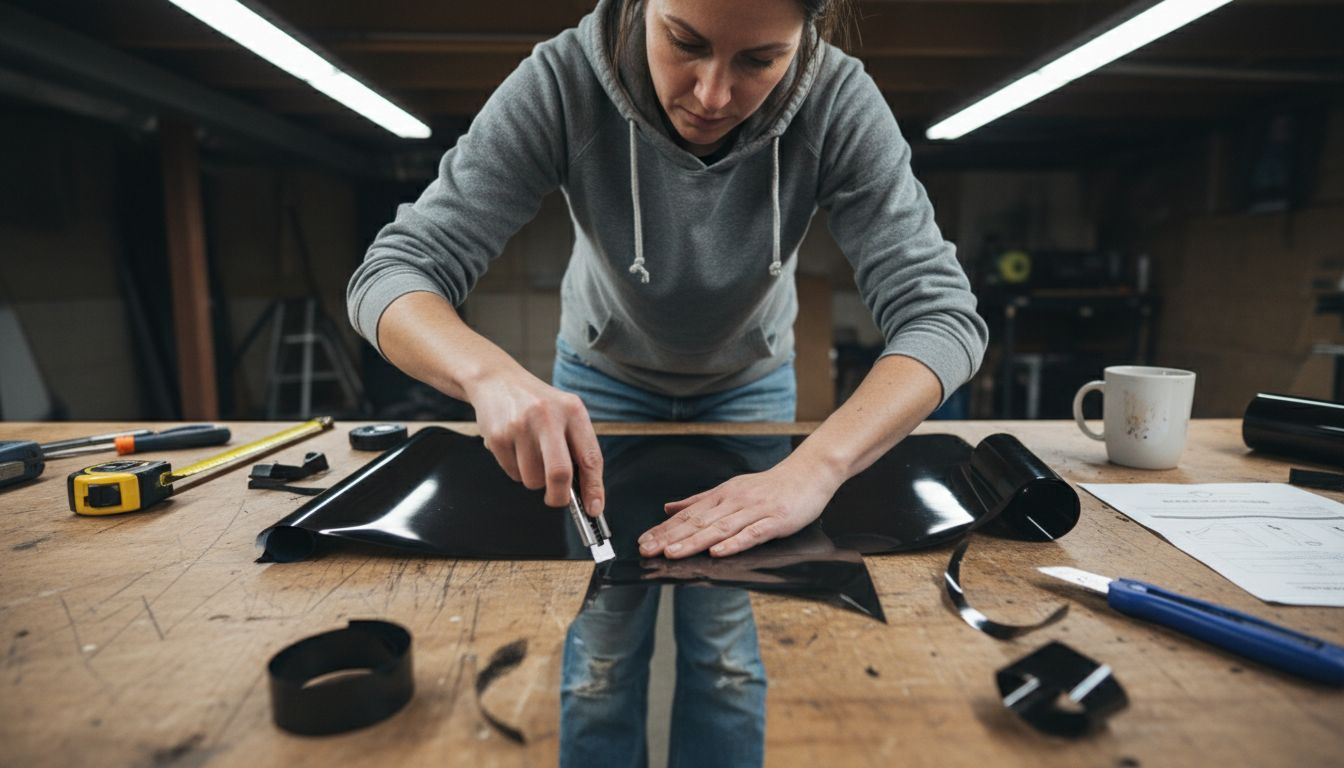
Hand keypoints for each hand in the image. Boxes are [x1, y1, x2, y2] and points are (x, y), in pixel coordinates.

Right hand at [466, 368, 603, 514]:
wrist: (496, 379)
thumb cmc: (537, 403)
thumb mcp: (564, 413)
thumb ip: (577, 446)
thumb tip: (586, 493)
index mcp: (572, 411)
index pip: (590, 457)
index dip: (594, 488)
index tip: (594, 508)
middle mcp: (547, 417)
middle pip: (559, 474)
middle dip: (559, 497)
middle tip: (557, 499)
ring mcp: (520, 427)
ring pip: (533, 480)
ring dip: (534, 479)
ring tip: (530, 454)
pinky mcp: (497, 437)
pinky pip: (513, 473)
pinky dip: (516, 470)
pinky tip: (515, 447)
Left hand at [636, 458, 841, 558]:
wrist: (808, 474)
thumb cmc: (769, 486)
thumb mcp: (730, 489)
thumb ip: (699, 500)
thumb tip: (668, 507)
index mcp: (721, 496)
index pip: (687, 515)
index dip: (664, 529)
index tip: (643, 541)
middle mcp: (733, 502)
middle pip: (698, 522)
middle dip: (670, 538)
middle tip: (648, 550)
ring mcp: (754, 511)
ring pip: (719, 529)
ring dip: (693, 542)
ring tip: (672, 554)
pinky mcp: (774, 521)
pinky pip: (751, 534)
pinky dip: (733, 543)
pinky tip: (716, 552)